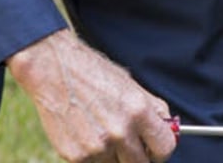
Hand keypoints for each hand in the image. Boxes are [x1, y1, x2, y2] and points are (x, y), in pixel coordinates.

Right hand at [7, 29, 178, 162]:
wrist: (52, 69)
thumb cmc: (93, 74)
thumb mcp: (131, 86)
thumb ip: (153, 110)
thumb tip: (170, 130)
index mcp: (139, 111)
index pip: (165, 148)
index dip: (160, 151)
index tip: (153, 149)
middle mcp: (120, 131)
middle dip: (138, 157)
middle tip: (128, 146)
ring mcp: (97, 146)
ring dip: (113, 156)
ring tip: (101, 132)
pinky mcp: (75, 156)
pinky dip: (92, 156)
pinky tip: (85, 134)